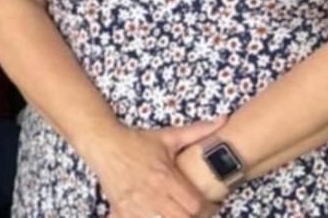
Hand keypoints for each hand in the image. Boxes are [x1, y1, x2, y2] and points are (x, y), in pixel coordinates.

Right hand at [82, 117, 225, 217]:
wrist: (104, 143)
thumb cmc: (136, 141)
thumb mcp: (168, 136)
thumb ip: (198, 130)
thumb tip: (224, 119)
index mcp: (165, 176)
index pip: (195, 205)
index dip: (209, 208)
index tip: (212, 203)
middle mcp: (151, 193)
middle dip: (194, 217)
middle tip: (198, 210)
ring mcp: (135, 204)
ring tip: (178, 211)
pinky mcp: (122, 210)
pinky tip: (158, 213)